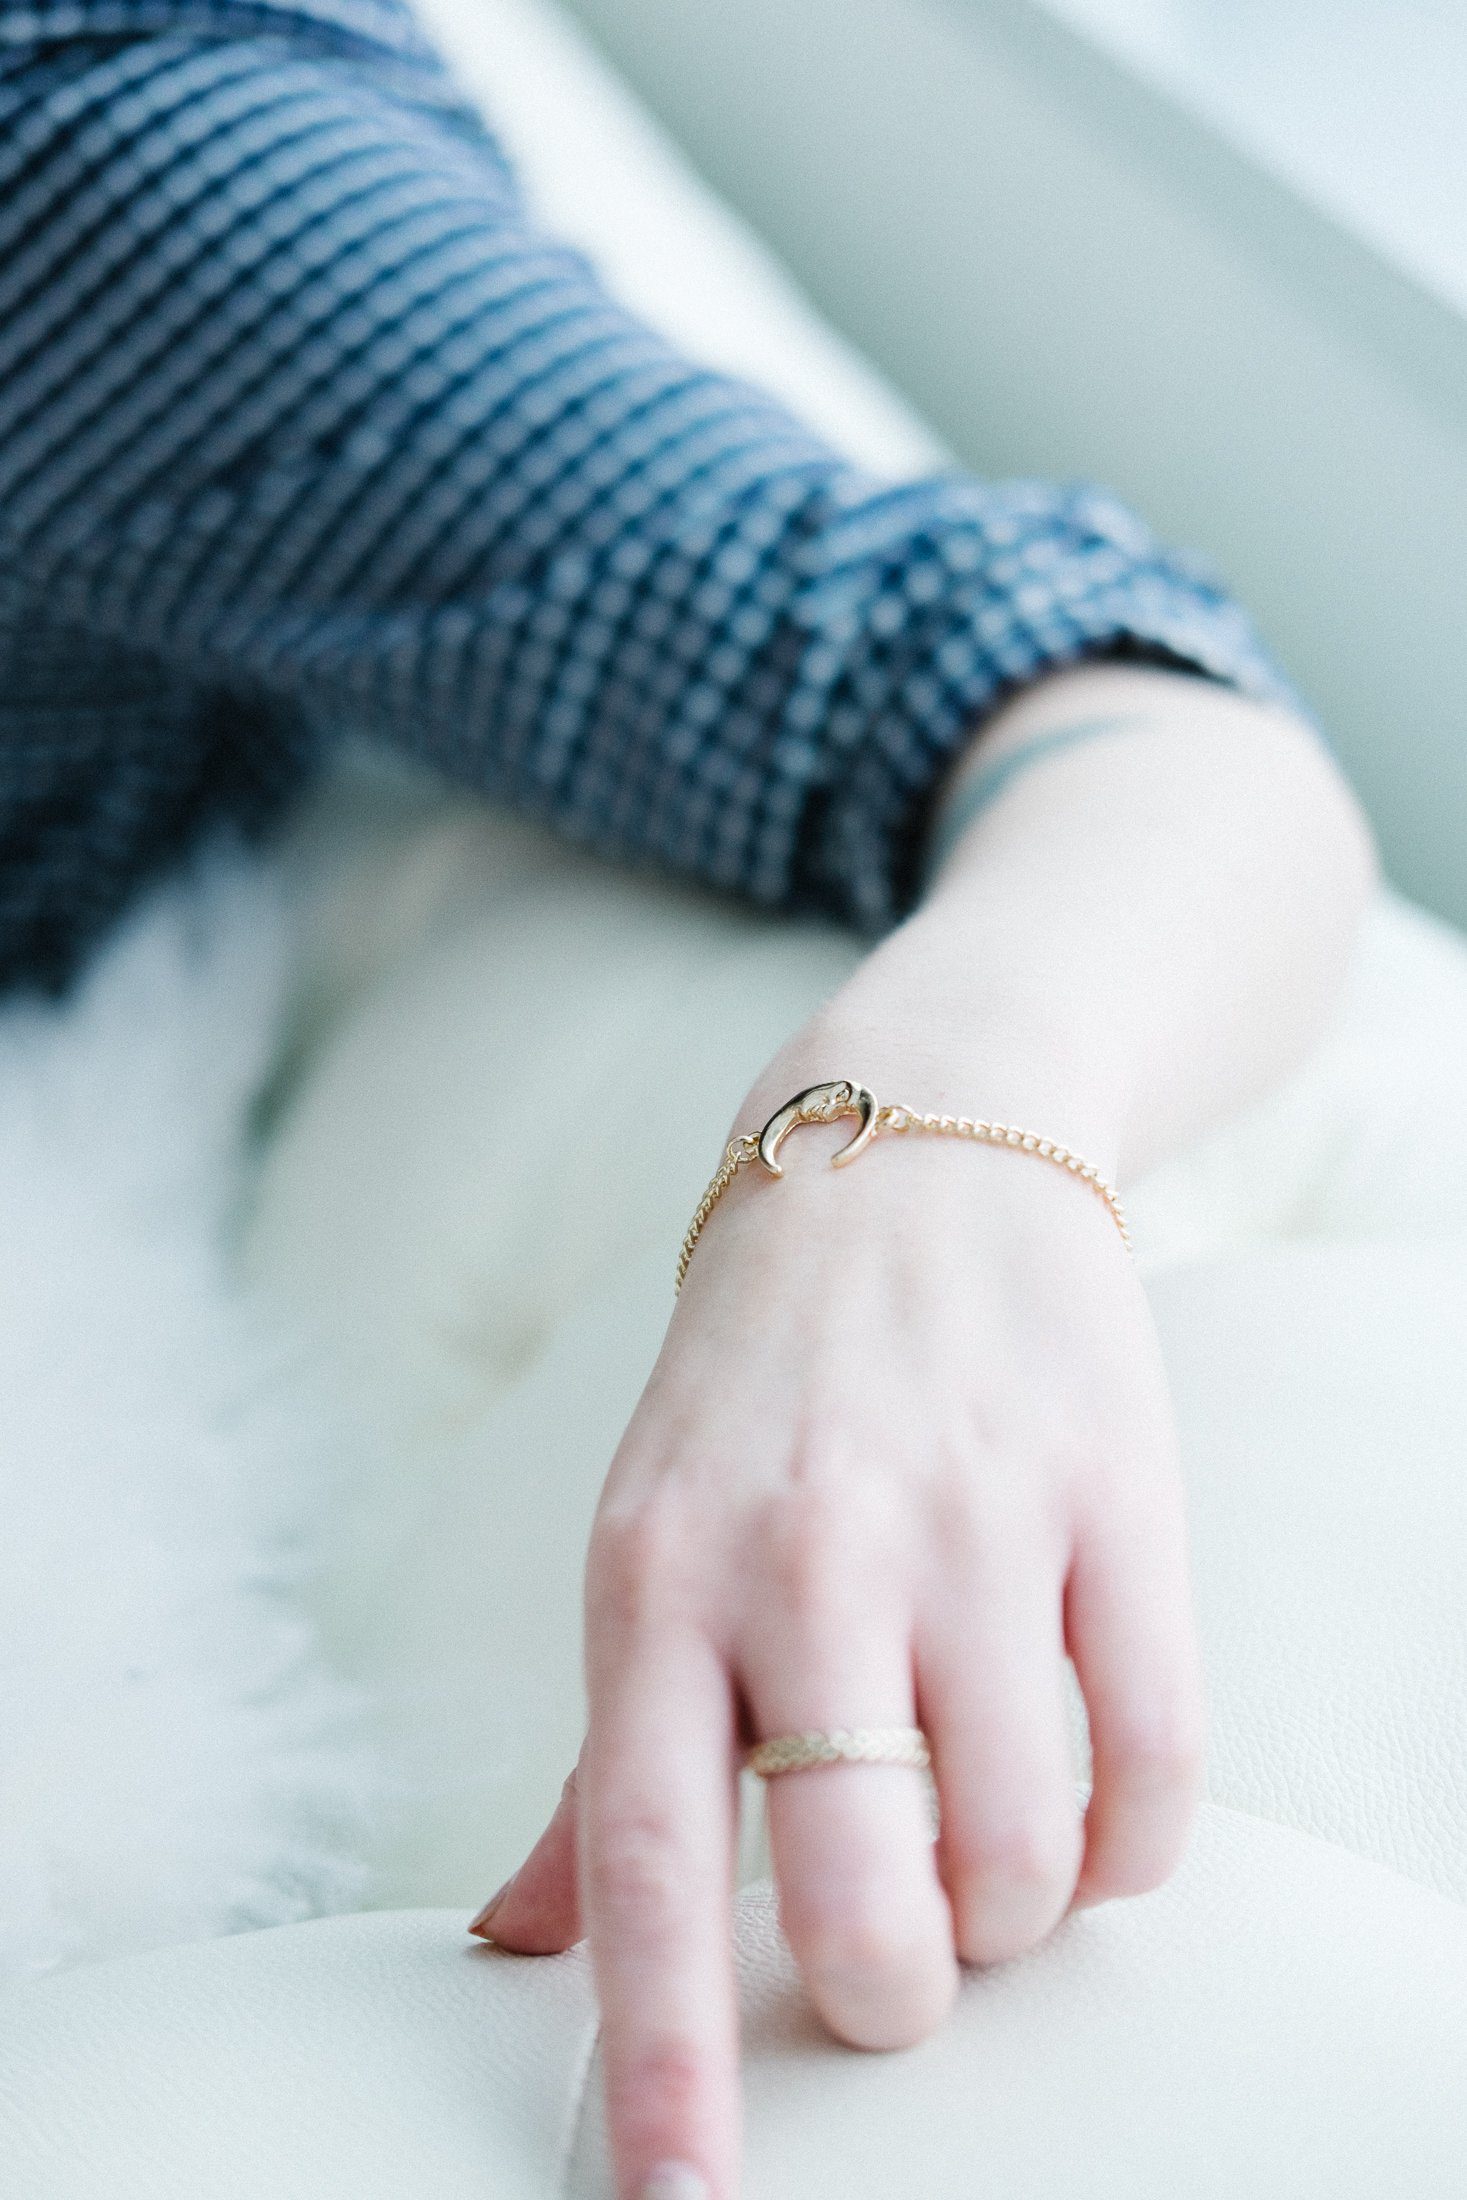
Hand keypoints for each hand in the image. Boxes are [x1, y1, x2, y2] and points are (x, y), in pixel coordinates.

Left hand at [471, 1009, 1204, 2199]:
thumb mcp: (639, 1542)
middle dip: (892, 1998)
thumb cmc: (755, 1392)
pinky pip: (1158, 1758)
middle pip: (862, 1896)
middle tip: (896, 1964)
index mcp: (653, 1583)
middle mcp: (803, 1559)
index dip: (663, 2057)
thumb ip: (592, 1762)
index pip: (647, 1860)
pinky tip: (1094, 1815)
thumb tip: (516, 1949)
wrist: (906, 1152)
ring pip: (1021, 1853)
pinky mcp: (1113, 1495)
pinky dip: (1135, 1847)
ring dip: (1015, 1920)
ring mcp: (970, 1524)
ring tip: (989, 1855)